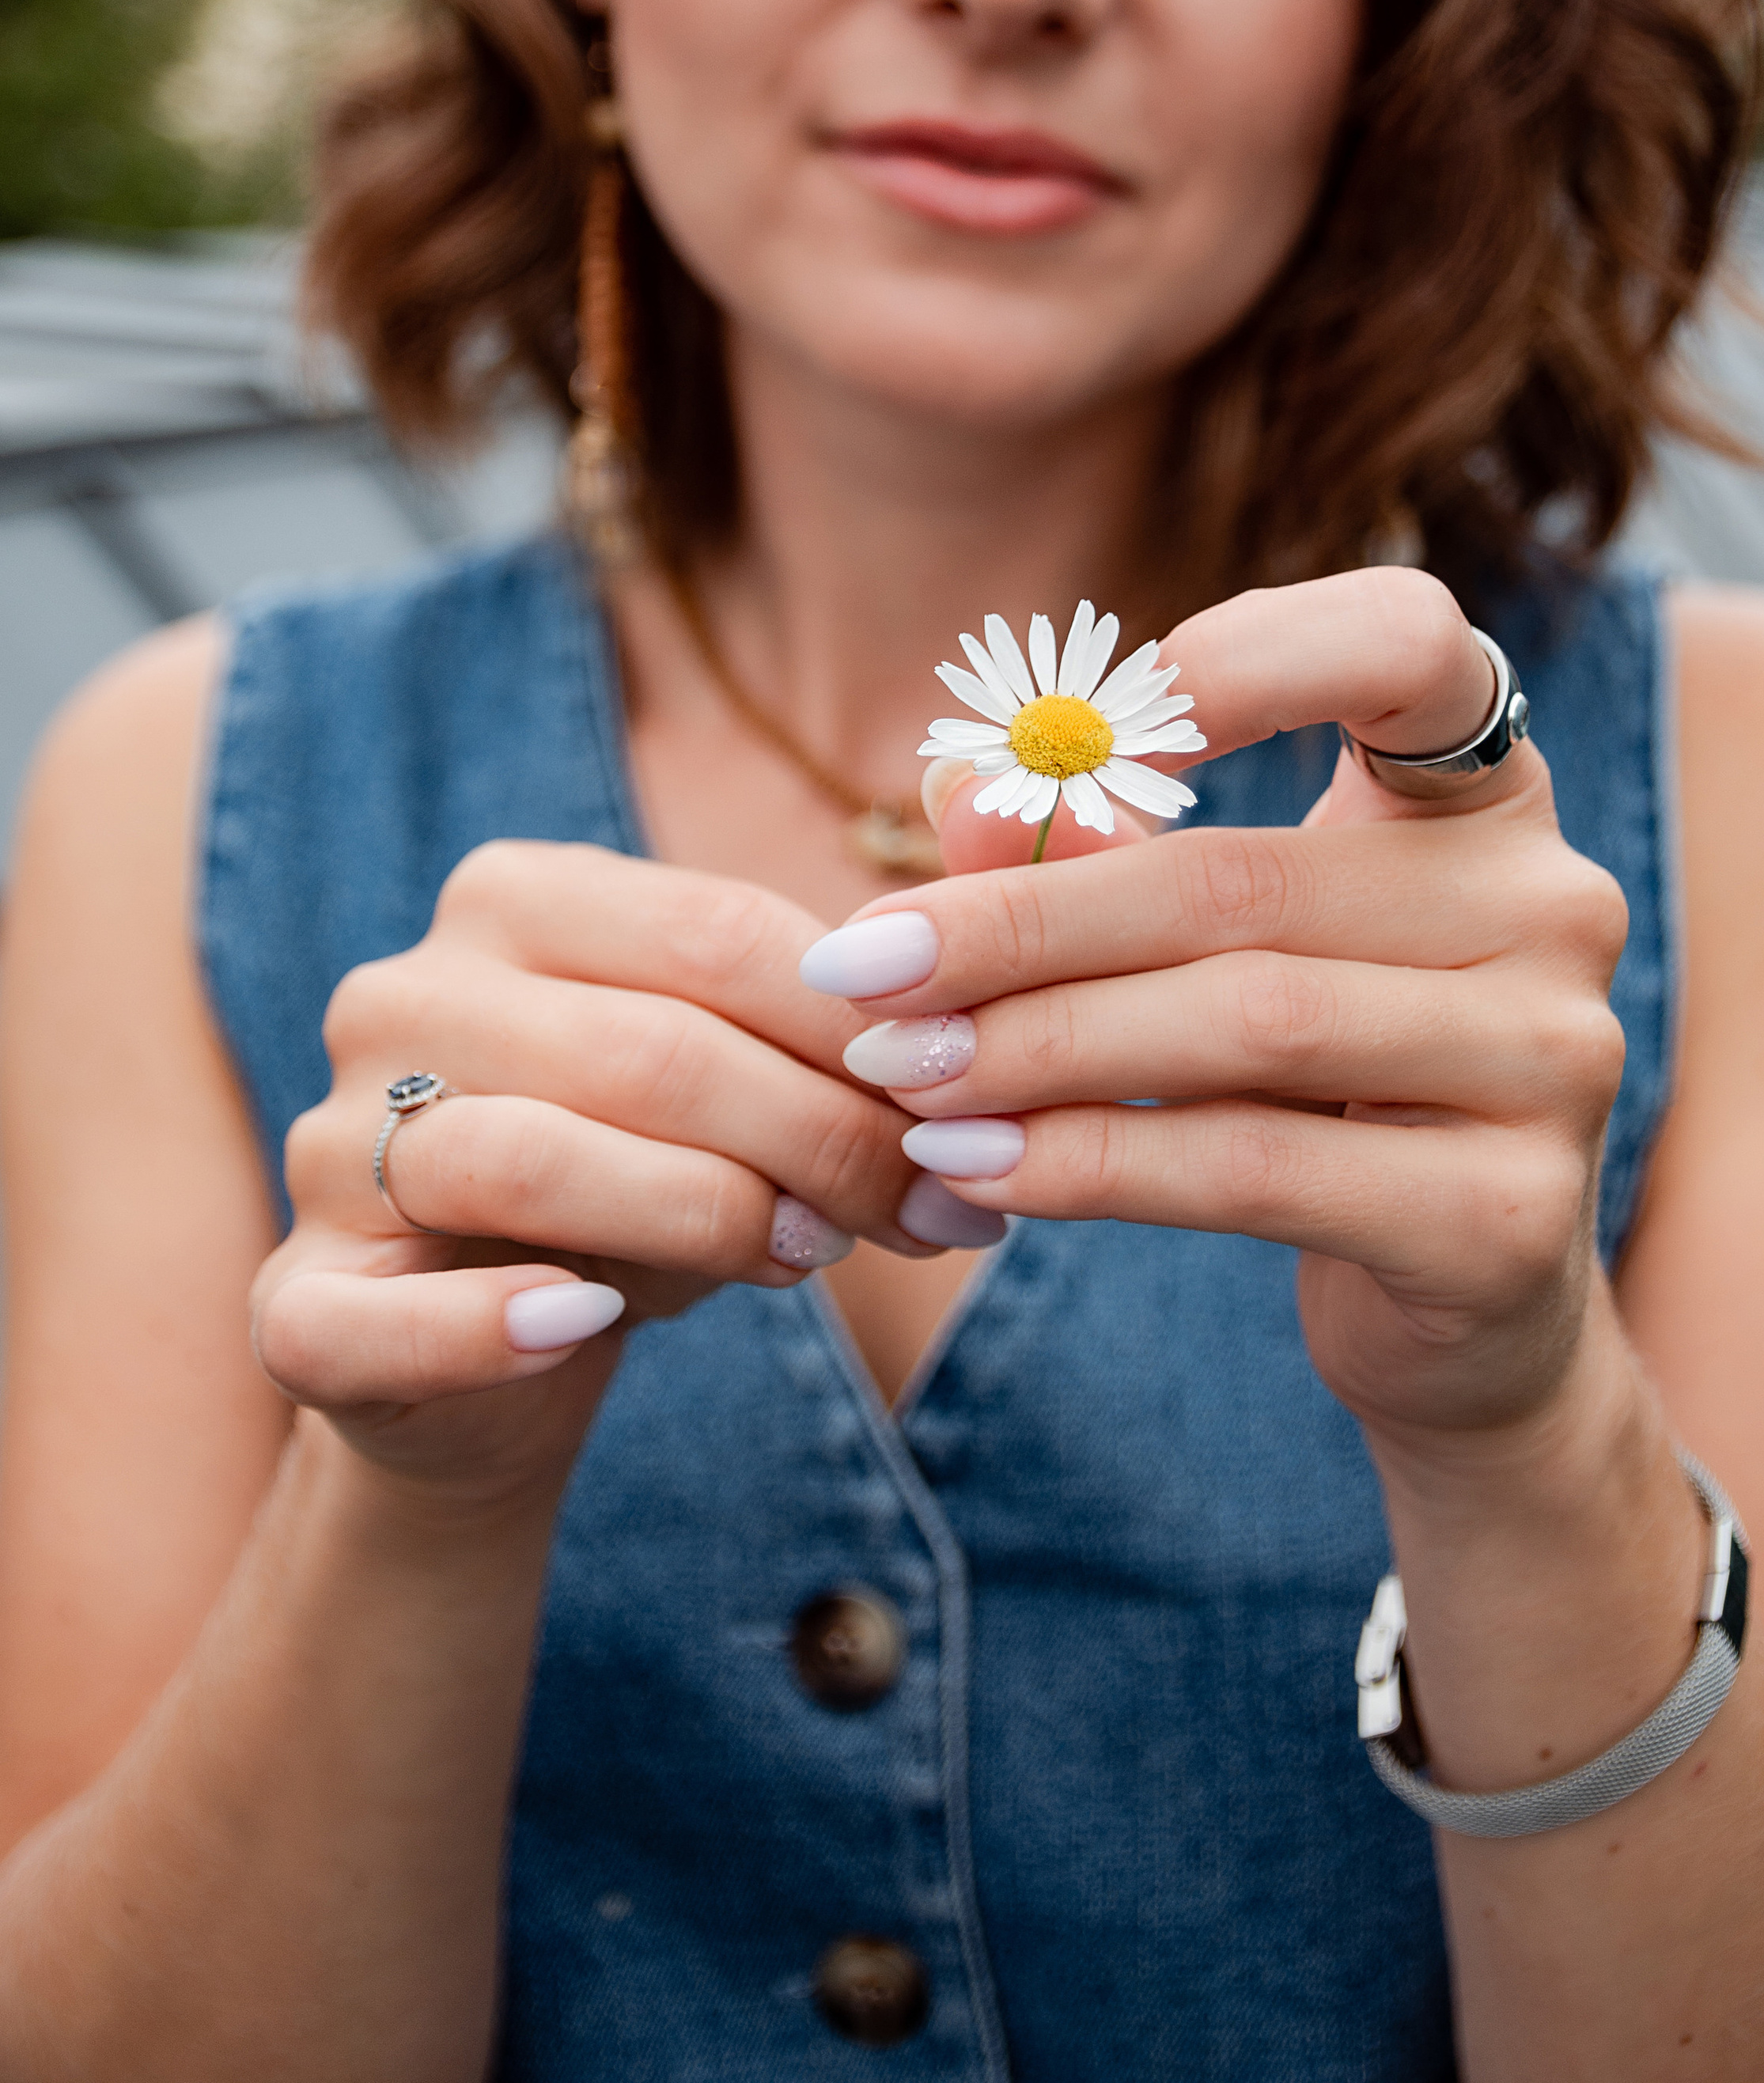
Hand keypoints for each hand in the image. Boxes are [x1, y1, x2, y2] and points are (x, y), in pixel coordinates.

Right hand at [253, 844, 931, 1507]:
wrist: (487, 1364)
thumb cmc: (637, 1182)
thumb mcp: (731, 1083)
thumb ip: (819, 1045)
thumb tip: (969, 1065)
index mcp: (510, 898)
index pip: (717, 932)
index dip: (861, 1030)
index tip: (968, 1106)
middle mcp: (401, 994)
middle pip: (648, 1048)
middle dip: (819, 1135)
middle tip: (928, 1209)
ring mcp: (327, 1145)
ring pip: (528, 1157)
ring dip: (704, 1216)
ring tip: (809, 1259)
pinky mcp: (296, 1302)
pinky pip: (379, 1317)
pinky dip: (489, 1326)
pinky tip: (587, 1325)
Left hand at [811, 570, 1628, 1455]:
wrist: (1465, 1306)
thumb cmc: (1315, 1080)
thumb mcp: (1211, 944)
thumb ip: (1093, 853)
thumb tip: (951, 784)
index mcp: (1487, 792)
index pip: (1407, 643)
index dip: (1248, 653)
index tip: (1089, 722)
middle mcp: (1551, 902)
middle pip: (1244, 879)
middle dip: (1022, 924)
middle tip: (864, 966)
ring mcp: (1554, 1061)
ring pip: (1245, 1023)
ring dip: (1036, 1048)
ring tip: (899, 1071)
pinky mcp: (1509, 1217)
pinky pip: (1258, 1169)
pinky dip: (1092, 1164)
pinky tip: (974, 1167)